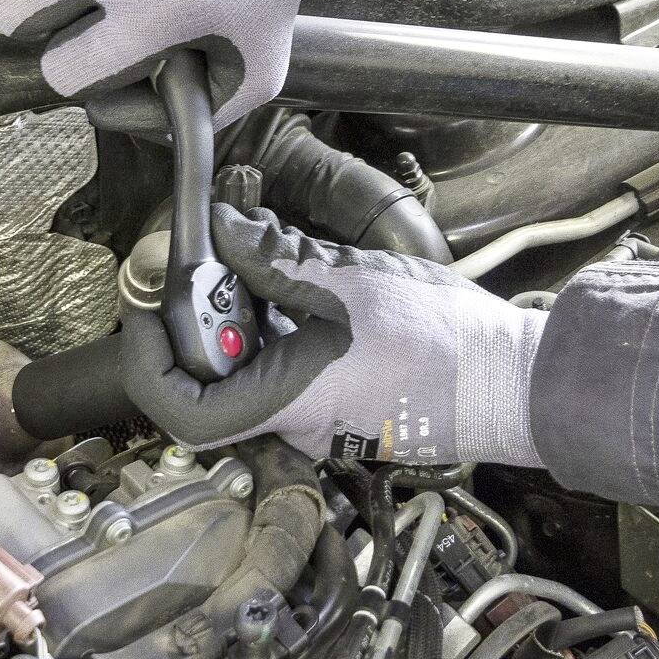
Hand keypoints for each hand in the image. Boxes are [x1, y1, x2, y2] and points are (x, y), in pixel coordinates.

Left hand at [122, 206, 547, 464]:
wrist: (512, 382)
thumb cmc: (446, 343)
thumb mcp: (350, 283)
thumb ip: (278, 258)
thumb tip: (224, 233)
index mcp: (287, 402)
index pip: (182, 409)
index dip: (150, 362)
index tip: (146, 313)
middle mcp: (298, 425)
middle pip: (217, 379)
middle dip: (208, 316)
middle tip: (219, 262)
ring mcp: (323, 422)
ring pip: (257, 371)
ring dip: (251, 315)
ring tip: (271, 260)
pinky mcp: (345, 409)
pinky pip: (293, 373)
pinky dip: (285, 328)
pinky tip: (309, 287)